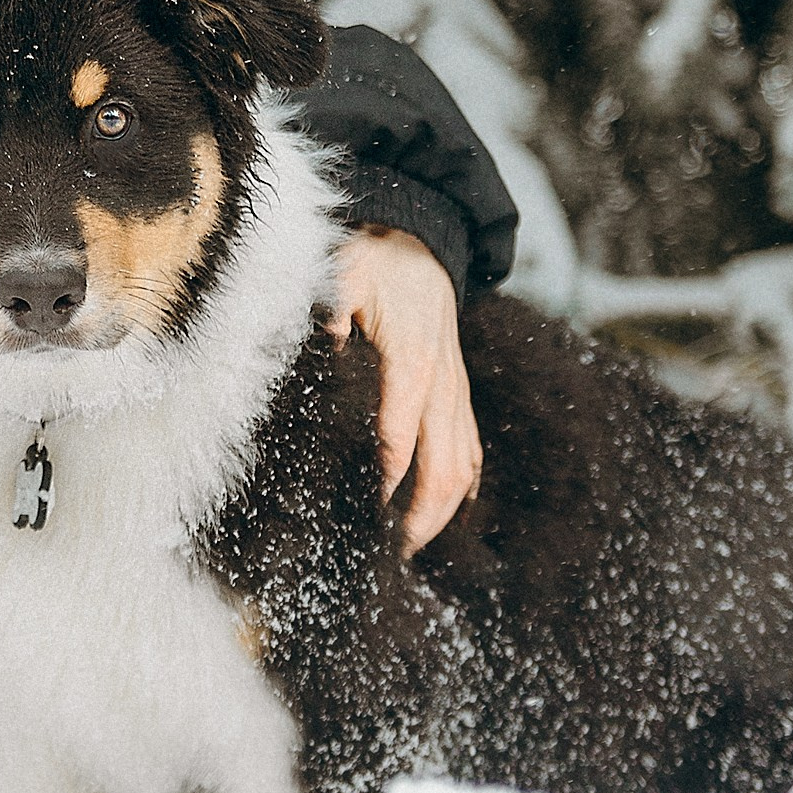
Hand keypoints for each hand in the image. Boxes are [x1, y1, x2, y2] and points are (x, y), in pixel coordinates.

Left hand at [328, 227, 480, 556]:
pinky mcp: (458, 392)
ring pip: (464, 466)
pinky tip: (448, 516)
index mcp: (411, 360)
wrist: (420, 238)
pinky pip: (471, 449)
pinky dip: (462, 488)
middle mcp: (442, 383)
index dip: (381, 483)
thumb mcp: (341, 274)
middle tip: (391, 555)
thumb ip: (329, 312)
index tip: (362, 518)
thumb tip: (321, 345)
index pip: (397, 438)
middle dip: (421, 517)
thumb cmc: (374, 259)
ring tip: (412, 548)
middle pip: (442, 468)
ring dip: (442, 512)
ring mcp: (455, 390)